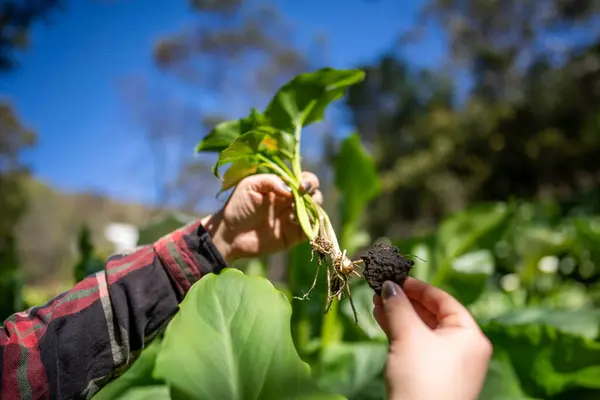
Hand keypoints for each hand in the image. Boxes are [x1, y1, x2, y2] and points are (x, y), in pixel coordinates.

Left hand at [201, 172, 321, 262]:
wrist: (229, 233)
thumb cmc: (238, 207)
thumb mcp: (250, 185)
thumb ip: (271, 181)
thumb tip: (291, 189)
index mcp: (284, 188)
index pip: (305, 181)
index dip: (308, 181)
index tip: (301, 185)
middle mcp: (292, 202)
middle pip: (315, 195)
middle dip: (312, 193)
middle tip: (300, 195)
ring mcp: (294, 219)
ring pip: (316, 212)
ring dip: (310, 208)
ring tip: (292, 210)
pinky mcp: (293, 236)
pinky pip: (310, 230)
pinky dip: (307, 224)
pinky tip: (291, 221)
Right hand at [373, 278, 491, 399]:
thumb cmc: (421, 379)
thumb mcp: (409, 336)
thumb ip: (399, 306)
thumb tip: (389, 285)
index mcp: (469, 335)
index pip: (444, 300)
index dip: (418, 287)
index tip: (396, 277)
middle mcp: (463, 348)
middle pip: (432, 314)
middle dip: (404, 300)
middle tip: (382, 288)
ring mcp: (448, 363)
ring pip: (421, 330)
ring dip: (399, 315)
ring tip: (376, 302)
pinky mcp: (432, 375)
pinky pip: (416, 345)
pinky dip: (400, 332)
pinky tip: (382, 319)